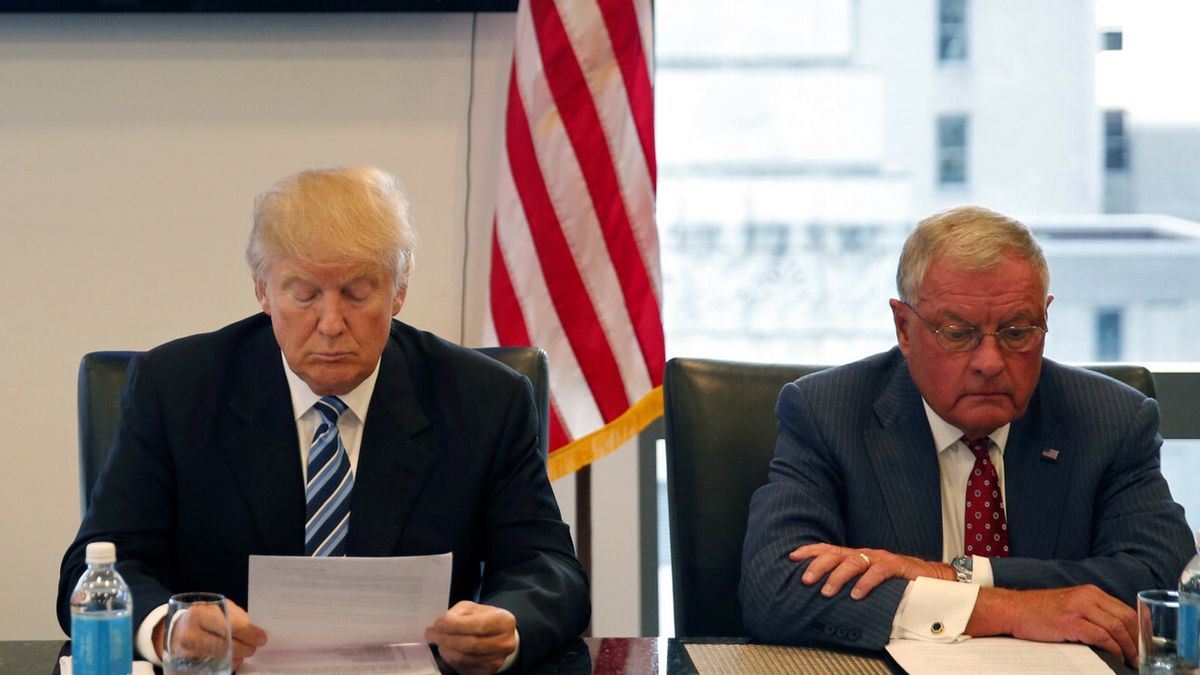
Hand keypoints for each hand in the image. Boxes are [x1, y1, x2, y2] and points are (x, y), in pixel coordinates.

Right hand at [152, 600, 267, 670]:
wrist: (175, 629)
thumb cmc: (203, 616)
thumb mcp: (219, 608)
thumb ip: (237, 617)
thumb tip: (257, 632)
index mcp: (199, 614)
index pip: (231, 626)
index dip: (250, 634)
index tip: (262, 638)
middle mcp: (190, 634)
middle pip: (227, 646)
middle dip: (246, 648)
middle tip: (254, 647)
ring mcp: (187, 652)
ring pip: (222, 659)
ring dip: (239, 657)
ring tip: (244, 651)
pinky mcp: (187, 666)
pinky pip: (215, 668)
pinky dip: (228, 664)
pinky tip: (232, 657)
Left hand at [425, 601, 517, 674]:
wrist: (497, 636)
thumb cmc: (483, 619)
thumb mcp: (473, 608)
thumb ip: (459, 612)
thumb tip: (441, 624)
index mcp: (504, 621)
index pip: (479, 625)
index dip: (455, 625)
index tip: (438, 624)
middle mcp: (505, 642)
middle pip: (471, 644)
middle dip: (446, 639)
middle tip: (431, 634)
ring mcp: (497, 659)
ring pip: (465, 658)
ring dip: (446, 650)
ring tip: (439, 642)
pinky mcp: (488, 671)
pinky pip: (464, 668)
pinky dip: (451, 660)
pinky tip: (447, 651)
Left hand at [790, 543, 951, 599]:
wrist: (930, 578)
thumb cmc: (895, 581)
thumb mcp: (867, 579)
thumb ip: (850, 581)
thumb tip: (823, 592)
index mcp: (856, 556)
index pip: (828, 549)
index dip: (810, 551)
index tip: (791, 556)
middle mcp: (865, 554)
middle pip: (836, 554)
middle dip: (818, 565)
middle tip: (805, 580)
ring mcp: (880, 558)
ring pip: (854, 562)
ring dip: (838, 577)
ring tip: (826, 592)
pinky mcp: (896, 566)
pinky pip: (878, 572)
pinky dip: (865, 582)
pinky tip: (856, 594)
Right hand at [969, 585, 1137, 664]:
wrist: (1012, 609)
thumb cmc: (1038, 611)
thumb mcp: (1070, 605)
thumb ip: (1090, 611)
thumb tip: (1114, 630)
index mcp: (1090, 592)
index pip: (1126, 609)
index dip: (1139, 629)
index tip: (1143, 644)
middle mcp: (1087, 596)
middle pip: (1126, 618)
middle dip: (1137, 640)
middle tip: (1140, 656)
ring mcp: (1079, 607)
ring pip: (1117, 627)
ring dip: (1128, 647)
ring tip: (1130, 660)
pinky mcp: (1071, 621)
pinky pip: (1102, 636)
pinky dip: (1113, 648)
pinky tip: (1115, 656)